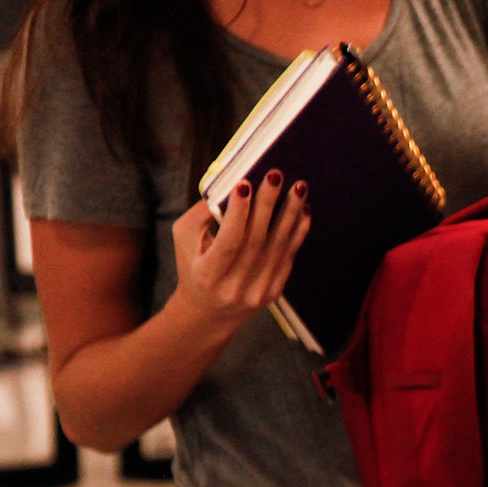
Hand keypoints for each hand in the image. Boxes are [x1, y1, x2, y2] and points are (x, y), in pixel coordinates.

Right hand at [167, 170, 311, 331]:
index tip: (244, 183)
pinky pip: (290, 256)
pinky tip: (303, 209)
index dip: (238, 213)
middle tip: (276, 174)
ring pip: (279, 247)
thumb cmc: (193, 265)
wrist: (209, 312)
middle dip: (268, 204)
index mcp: (207, 274)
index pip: (229, 241)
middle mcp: (235, 286)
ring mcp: (257, 291)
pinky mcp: (274, 291)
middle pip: (257, 240)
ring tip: (299, 187)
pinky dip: (298, 231)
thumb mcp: (184, 239)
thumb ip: (201, 214)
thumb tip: (230, 188)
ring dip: (291, 213)